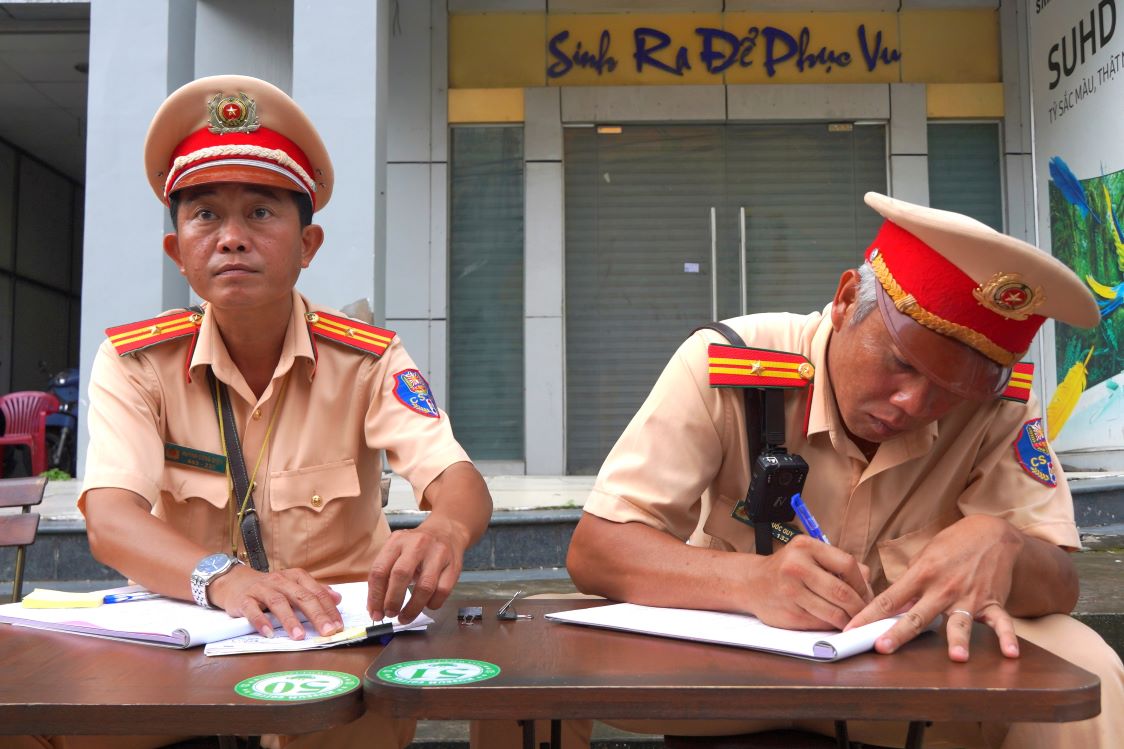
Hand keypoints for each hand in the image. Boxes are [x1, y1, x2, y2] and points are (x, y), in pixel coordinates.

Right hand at [209, 565, 343, 639]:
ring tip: (300, 636)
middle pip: (301, 596)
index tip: (338, 625)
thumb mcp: (293, 586)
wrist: (235, 581)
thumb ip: (315, 592)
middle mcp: (280, 580)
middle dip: (316, 614)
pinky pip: (252, 610)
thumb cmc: (270, 588)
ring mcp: (261, 589)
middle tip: (327, 631)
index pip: (316, 592)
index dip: (329, 609)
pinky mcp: (244, 599)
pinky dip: (260, 622)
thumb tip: (338, 599)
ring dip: (290, 620)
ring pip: (278, 602)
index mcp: (295, 577)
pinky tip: (268, 634)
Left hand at [367, 515, 467, 623]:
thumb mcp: (397, 551)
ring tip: (405, 617)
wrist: (447, 531)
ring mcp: (437, 554)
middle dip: (392, 600)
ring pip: (424, 587)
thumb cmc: (416, 547)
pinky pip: (442, 591)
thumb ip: (385, 575)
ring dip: (412, 608)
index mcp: (396, 541)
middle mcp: (417, 544)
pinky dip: (432, 604)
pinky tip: (426, 606)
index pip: (379, 570)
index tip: (375, 613)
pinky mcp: (453, 565)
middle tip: (390, 614)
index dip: (375, 596)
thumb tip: (376, 607)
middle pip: (400, 575)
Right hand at [747, 534, 872, 630]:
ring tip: (853, 620)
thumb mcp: (809, 555)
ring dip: (849, 620)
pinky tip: (834, 623)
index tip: (866, 593)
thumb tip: (869, 585)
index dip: (862, 582)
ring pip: (834, 612)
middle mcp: (796, 567)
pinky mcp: (789, 614)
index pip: (847, 564)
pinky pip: (821, 624)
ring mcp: (790, 592)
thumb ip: (839, 565)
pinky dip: (832, 626)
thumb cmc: (787, 569)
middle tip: (866, 613)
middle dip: (860, 606)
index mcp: (805, 547)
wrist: (751, 583)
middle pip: (842, 592)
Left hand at [845, 514, 1023, 660]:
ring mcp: (969, 596)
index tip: (852, 630)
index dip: (869, 615)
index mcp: (921, 574)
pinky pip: (1002, 622)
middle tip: (882, 647)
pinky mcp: (992, 602)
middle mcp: (943, 588)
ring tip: (956, 657)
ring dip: (958, 640)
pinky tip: (1011, 654)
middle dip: (899, 632)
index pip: (889, 598)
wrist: (991, 533)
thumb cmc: (951, 546)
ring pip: (960, 622)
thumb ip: (909, 583)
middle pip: (917, 615)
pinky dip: (1008, 638)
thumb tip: (890, 607)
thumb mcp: (924, 558)